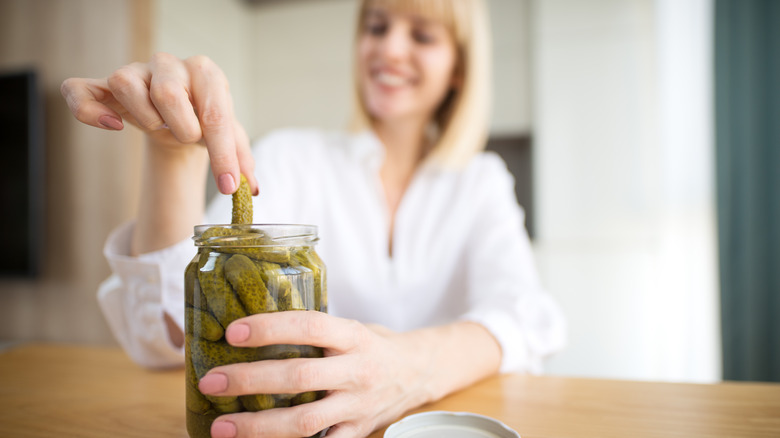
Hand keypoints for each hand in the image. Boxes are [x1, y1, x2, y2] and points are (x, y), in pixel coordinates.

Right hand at [60, 52, 256, 194]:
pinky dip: (90, 111)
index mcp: (206, 73)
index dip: (224, 155)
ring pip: (126, 85)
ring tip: (159, 126)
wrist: (176, 114)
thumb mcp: (229, 137)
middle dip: (183, 129)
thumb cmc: (204, 121)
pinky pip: (81, 91)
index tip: (229, 186)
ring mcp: (135, 72)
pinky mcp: (104, 86)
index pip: (215, 113)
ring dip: (146, 118)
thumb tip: (252, 189)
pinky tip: (113, 126)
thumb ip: (241, 160)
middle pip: (168, 92)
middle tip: (188, 138)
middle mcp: (170, 65)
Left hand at [197, 311, 434, 437]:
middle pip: (299, 376)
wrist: (419, 372)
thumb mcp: (351, 327)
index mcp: (353, 336)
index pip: (309, 327)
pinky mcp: (358, 432)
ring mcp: (357, 406)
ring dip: (258, 426)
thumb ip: (315, 330)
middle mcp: (357, 370)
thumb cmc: (374, 345)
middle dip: (250, 380)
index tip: (234, 332)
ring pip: (305, 421)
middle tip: (212, 381)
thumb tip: (252, 325)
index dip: (271, 328)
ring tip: (220, 427)